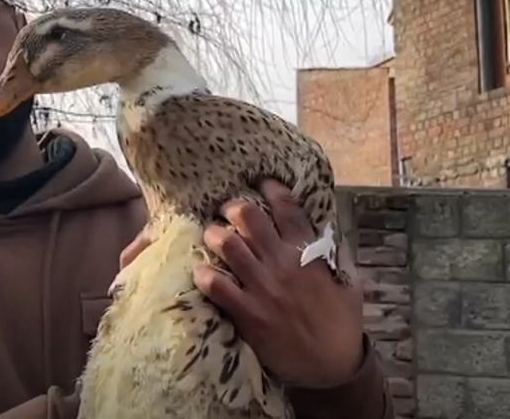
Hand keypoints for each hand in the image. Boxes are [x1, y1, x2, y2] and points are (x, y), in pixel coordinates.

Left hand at [119, 180, 364, 388]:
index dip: (271, 189)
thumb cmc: (341, 323)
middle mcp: (282, 263)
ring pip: (227, 244)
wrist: (332, 366)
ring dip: (214, 235)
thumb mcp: (348, 282)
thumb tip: (323, 232)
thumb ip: (334, 255)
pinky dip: (204, 274)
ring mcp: (262, 287)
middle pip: (248, 217)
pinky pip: (215, 285)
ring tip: (212, 237)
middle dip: (232, 208)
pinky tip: (201, 273)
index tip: (260, 183)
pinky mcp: (247, 312)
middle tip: (227, 213)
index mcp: (309, 253)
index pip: (287, 208)